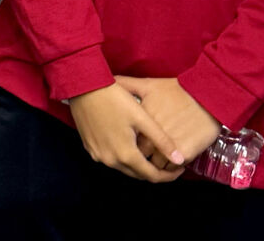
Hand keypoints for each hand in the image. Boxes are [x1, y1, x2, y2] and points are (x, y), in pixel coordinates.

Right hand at [68, 83, 185, 182]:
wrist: (84, 87)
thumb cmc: (114, 99)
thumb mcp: (142, 118)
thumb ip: (162, 141)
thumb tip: (180, 160)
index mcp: (125, 154)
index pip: (152, 176)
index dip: (168, 176)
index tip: (180, 168)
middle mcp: (110, 160)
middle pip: (137, 174)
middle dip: (154, 171)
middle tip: (168, 160)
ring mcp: (97, 154)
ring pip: (124, 167)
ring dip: (138, 164)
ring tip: (151, 151)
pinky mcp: (89, 147)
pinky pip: (111, 158)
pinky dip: (123, 157)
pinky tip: (130, 143)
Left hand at [116, 76, 220, 172]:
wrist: (207, 97)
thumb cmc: (177, 90)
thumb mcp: (148, 85)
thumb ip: (127, 84)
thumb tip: (112, 80)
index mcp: (140, 124)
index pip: (128, 142)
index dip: (130, 142)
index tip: (133, 139)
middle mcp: (151, 139)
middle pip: (140, 157)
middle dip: (141, 155)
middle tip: (147, 150)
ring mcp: (168, 149)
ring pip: (156, 166)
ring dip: (157, 162)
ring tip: (160, 154)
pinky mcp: (185, 154)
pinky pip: (173, 167)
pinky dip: (172, 165)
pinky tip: (173, 155)